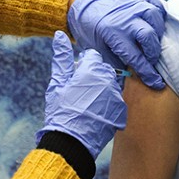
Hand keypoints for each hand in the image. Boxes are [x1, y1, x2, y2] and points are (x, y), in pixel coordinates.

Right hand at [37, 31, 127, 158]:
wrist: (70, 143)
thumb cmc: (61, 112)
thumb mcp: (57, 83)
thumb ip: (61, 57)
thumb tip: (60, 35)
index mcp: (92, 70)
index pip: (92, 56)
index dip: (82, 65)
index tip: (76, 77)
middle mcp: (109, 80)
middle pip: (103, 69)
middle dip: (93, 76)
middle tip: (80, 92)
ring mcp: (117, 96)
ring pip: (110, 84)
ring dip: (101, 90)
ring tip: (86, 104)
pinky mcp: (121, 111)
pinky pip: (116, 100)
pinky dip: (107, 104)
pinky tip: (95, 113)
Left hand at [67, 0, 165, 89]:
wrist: (82, 4)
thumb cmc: (89, 30)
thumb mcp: (96, 49)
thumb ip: (113, 62)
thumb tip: (128, 78)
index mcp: (112, 33)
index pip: (135, 56)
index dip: (147, 72)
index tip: (156, 82)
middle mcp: (125, 18)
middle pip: (149, 35)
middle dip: (153, 52)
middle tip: (151, 59)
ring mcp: (132, 5)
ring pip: (154, 16)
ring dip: (158, 31)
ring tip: (154, 40)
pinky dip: (160, 7)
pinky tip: (159, 18)